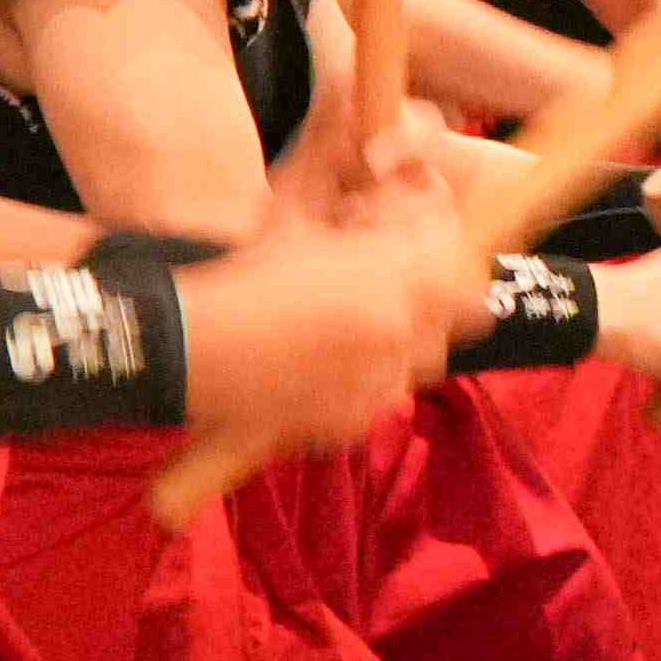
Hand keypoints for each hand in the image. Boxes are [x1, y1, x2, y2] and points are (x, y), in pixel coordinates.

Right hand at [176, 204, 470, 455]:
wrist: (190, 342)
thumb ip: (383, 243)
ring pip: (411, 372)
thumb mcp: (318, 238)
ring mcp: (373, 382)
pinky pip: (375, 404)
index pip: (470, 290)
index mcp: (394, 278)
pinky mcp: (347, 422)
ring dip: (390, 358)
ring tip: (338, 342)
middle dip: (422, 323)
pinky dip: (357, 392)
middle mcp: (395, 332)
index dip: (456, 285)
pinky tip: (315, 372)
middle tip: (381, 311)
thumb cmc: (246, 274)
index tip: (437, 281)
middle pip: (444, 334)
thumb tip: (431, 244)